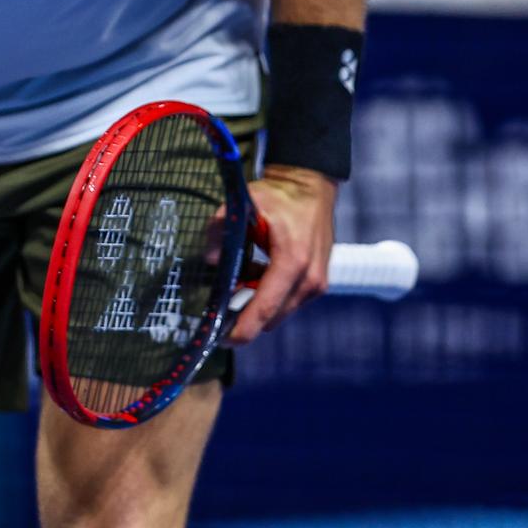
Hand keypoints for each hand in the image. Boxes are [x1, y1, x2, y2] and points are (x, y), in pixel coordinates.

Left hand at [226, 165, 336, 345]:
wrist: (311, 188)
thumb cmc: (279, 197)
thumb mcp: (244, 204)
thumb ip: (221, 230)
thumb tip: (211, 260)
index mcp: (292, 261)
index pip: (265, 308)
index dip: (242, 328)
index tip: (222, 339)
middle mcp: (309, 279)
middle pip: (270, 316)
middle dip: (245, 313)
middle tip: (224, 295)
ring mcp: (316, 284)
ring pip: (278, 311)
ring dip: (258, 302)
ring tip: (245, 273)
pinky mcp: (317, 284)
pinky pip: (287, 302)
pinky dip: (269, 294)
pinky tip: (260, 271)